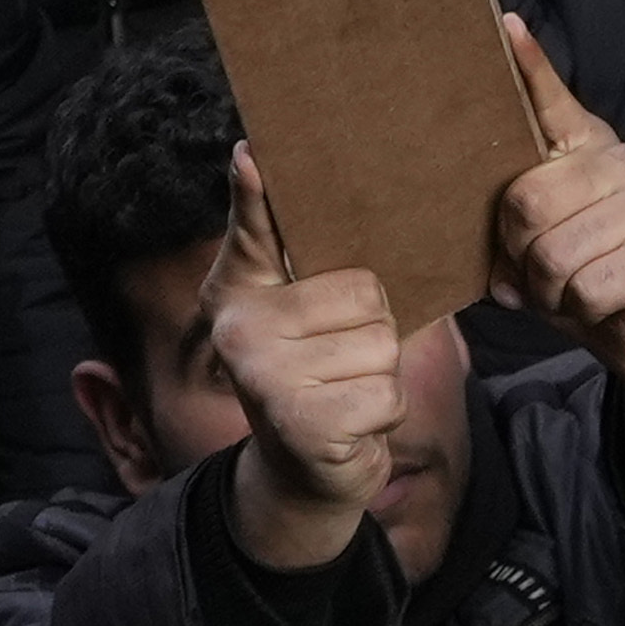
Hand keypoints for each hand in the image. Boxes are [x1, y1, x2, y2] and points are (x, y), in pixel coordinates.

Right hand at [186, 152, 413, 578]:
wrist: (303, 476)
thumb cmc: (314, 378)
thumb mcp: (300, 315)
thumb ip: (283, 246)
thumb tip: (252, 156)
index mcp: (238, 293)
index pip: (255, 230)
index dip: (254, 189)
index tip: (252, 150)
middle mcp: (240, 330)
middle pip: (364, 294)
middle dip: (374, 334)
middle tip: (341, 362)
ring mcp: (266, 378)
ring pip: (381, 346)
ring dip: (381, 378)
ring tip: (346, 393)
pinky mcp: (304, 423)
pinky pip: (386, 394)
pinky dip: (382, 415)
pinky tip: (350, 424)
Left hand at [487, 19, 624, 449]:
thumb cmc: (579, 273)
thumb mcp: (540, 236)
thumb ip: (516, 210)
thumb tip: (472, 190)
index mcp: (589, 148)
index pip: (554, 101)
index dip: (529, 66)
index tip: (504, 26)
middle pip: (528, 199)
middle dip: (518, 251)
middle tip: (536, 271)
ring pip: (554, 252)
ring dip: (547, 289)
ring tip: (563, 290)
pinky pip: (587, 286)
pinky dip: (577, 309)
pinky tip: (594, 305)